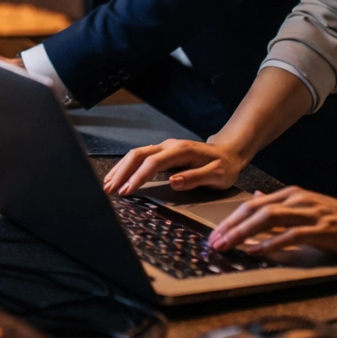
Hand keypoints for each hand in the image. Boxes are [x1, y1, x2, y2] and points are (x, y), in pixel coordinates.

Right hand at [102, 139, 245, 195]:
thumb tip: (174, 182)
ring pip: (135, 155)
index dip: (138, 177)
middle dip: (121, 172)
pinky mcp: (162, 153)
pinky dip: (126, 168)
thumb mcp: (217, 175)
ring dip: (120, 169)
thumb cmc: (224, 166)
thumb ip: (196, 178)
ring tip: (108, 185)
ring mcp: (164, 148)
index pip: (153, 163)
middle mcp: (169, 146)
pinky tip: (119, 177)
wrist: (229, 153)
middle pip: (138, 155)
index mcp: (181, 151)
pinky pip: (140, 158)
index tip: (127, 191)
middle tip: (109, 189)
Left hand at [208, 186, 336, 256]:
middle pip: (255, 210)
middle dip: (231, 226)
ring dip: (244, 233)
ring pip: (268, 219)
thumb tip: (255, 200)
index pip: (252, 204)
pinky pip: (291, 235)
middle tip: (214, 242)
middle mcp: (297, 200)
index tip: (214, 234)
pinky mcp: (322, 229)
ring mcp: (309, 213)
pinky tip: (257, 252)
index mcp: (291, 195)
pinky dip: (271, 243)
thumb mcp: (306, 207)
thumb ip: (280, 206)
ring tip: (228, 246)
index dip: (231, 219)